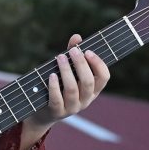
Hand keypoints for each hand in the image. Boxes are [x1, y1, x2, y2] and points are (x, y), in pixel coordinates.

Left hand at [20, 34, 110, 149]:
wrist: (44, 112)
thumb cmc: (60, 86)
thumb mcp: (68, 71)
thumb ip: (73, 55)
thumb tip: (77, 37)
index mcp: (93, 90)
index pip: (104, 77)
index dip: (98, 64)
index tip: (88, 51)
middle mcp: (85, 100)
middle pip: (88, 82)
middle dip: (81, 64)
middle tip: (73, 51)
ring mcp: (72, 107)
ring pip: (72, 89)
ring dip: (66, 71)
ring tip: (60, 57)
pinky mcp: (57, 112)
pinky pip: (57, 99)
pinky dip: (54, 86)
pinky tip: (51, 75)